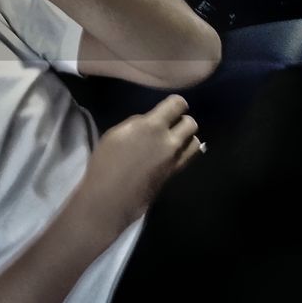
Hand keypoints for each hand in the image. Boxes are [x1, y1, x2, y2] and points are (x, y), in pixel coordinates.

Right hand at [72, 94, 202, 240]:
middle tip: (170, 125)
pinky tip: (170, 154)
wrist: (111, 198)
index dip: (176, 104)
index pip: (177, 104)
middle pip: (191, 123)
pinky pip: (188, 157)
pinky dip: (183, 152)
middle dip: (182, 121)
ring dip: (187, 138)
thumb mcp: (116, 134)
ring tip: (173, 140)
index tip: (168, 107)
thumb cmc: (106, 163)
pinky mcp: (174, 174)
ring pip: (195, 142)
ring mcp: (175, 160)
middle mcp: (169, 141)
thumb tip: (148, 122)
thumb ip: (136, 124)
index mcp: (152, 126)